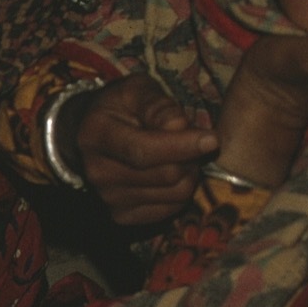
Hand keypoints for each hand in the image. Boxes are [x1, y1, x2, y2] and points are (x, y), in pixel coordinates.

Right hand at [65, 74, 219, 227]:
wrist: (95, 134)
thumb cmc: (122, 107)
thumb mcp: (138, 91)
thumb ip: (159, 106)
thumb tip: (180, 127)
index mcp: (96, 135)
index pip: (144, 151)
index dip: (182, 147)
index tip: (212, 139)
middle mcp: (97, 172)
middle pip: (165, 175)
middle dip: (190, 157)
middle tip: (194, 141)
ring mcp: (107, 198)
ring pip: (173, 195)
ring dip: (189, 174)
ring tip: (183, 156)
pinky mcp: (121, 215)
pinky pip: (169, 210)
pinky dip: (180, 193)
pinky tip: (173, 174)